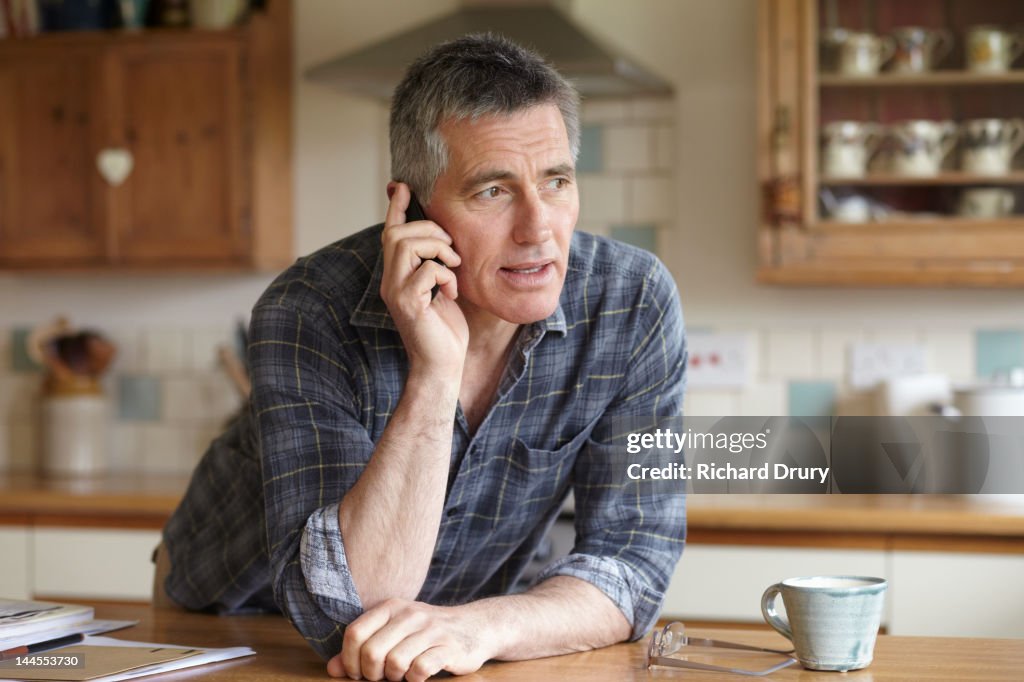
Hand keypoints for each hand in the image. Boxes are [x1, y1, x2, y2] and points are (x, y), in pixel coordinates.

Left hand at [327, 599, 492, 681]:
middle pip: (372, 652)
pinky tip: (418, 676)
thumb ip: (362, 648)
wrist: (474, 627)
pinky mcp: (448, 647)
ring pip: (395, 662)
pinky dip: (414, 680)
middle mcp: (409, 614)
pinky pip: (420, 669)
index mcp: (391, 607)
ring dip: (394, 678)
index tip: (358, 673)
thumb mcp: (393, 633)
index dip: (350, 660)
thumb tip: (332, 669)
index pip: (354, 633)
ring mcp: (430, 630)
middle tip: (382, 677)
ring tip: (402, 676)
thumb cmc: (426, 634)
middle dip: (371, 674)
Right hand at [380, 183, 467, 376]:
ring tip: (452, 267)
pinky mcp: (407, 305)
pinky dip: (445, 276)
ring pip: (406, 245)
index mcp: (397, 275)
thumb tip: (442, 238)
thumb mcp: (442, 288)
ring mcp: (395, 293)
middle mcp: (390, 281)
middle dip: (429, 231)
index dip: (396, 208)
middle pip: (396, 233)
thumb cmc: (445, 328)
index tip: (401, 186)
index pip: (391, 233)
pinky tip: (451, 292)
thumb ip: (436, 264)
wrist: (443, 365)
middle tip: (451, 250)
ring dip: (437, 249)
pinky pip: (425, 270)